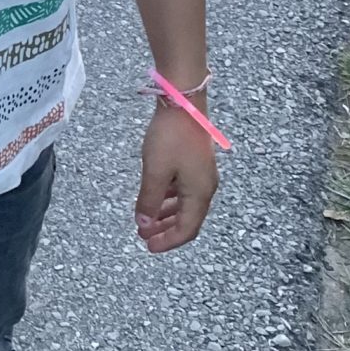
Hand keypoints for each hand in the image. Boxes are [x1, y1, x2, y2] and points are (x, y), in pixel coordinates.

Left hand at [135, 102, 219, 253]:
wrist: (184, 103)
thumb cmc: (170, 137)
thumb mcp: (155, 172)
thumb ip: (149, 201)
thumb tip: (144, 225)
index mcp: (200, 194)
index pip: (187, 230)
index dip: (168, 242)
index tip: (148, 247)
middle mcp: (205, 188)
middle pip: (187, 220)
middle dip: (165, 231)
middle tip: (144, 237)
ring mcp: (201, 175)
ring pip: (185, 205)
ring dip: (166, 215)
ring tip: (146, 221)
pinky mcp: (195, 164)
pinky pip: (183, 191)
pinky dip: (169, 200)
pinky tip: (155, 199)